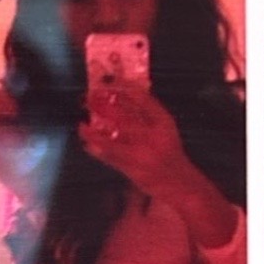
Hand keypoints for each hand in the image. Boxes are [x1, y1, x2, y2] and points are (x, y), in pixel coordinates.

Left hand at [79, 78, 189, 197]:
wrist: (182, 184)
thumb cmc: (171, 155)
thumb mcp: (166, 130)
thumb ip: (149, 114)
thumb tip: (124, 95)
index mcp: (164, 123)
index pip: (142, 98)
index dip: (122, 86)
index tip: (108, 80)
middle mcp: (153, 136)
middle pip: (122, 116)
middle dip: (102, 106)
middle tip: (89, 98)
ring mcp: (142, 153)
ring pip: (110, 140)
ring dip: (92, 132)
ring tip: (82, 125)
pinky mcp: (133, 169)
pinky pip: (109, 157)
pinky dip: (96, 150)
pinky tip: (88, 144)